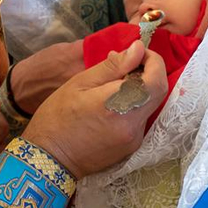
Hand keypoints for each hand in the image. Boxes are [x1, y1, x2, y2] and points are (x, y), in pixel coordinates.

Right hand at [21, 41, 166, 179]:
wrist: (49, 158)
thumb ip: (113, 66)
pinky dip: (134, 106)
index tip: (139, 54)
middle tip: (128, 65)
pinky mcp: (132, 148)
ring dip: (140, 91)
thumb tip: (138, 49)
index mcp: (118, 105)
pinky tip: (113, 105)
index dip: (154, 61)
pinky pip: (141, 119)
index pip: (156, 78)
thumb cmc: (58, 116)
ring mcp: (134, 139)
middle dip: (149, 73)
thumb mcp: (80, 83)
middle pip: (158, 93)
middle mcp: (132, 125)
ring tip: (115, 85)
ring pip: (150, 106)